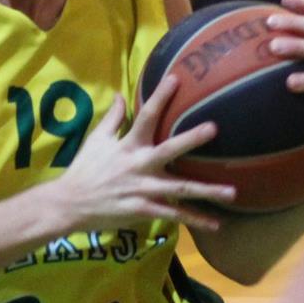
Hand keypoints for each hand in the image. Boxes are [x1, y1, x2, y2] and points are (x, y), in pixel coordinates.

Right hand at [44, 77, 236, 231]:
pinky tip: (216, 224)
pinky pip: (174, 216)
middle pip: (169, 150)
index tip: (177, 78)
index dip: (160, 96)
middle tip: (214, 128)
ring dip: (207, 190)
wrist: (70, 204)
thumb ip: (112, 118)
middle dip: (191, 138)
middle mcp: (139, 165)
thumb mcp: (95, 140)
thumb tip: (118, 94)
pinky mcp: (144, 210)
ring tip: (233, 191)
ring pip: (180, 189)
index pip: (145, 116)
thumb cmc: (84, 169)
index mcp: (128, 146)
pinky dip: (195, 220)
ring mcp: (143, 190)